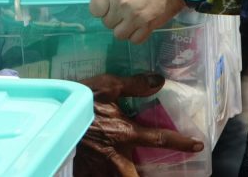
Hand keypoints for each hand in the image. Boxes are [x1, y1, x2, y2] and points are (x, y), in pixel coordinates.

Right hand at [74, 73, 203, 175]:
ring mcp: (99, 165)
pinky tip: (101, 169)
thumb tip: (159, 80)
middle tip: (151, 172)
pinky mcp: (83, 169)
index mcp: (124, 132)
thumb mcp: (106, 85)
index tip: (197, 146)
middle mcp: (115, 154)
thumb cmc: (78, 99)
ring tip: (126, 170)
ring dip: (124, 175)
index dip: (180, 142)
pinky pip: (96, 176)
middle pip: (135, 176)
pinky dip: (101, 174)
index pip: (159, 139)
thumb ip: (134, 84)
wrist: (49, 116)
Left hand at [90, 0, 190, 42]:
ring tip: (130, 17)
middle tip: (121, 7)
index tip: (108, 1)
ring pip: (119, 34)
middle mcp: (121, 6)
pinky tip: (139, 24)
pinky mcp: (150, 26)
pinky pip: (135, 40)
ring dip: (122, 27)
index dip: (100, 5)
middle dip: (112, 15)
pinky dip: (135, 34)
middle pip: (106, 22)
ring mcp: (136, 18)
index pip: (94, 9)